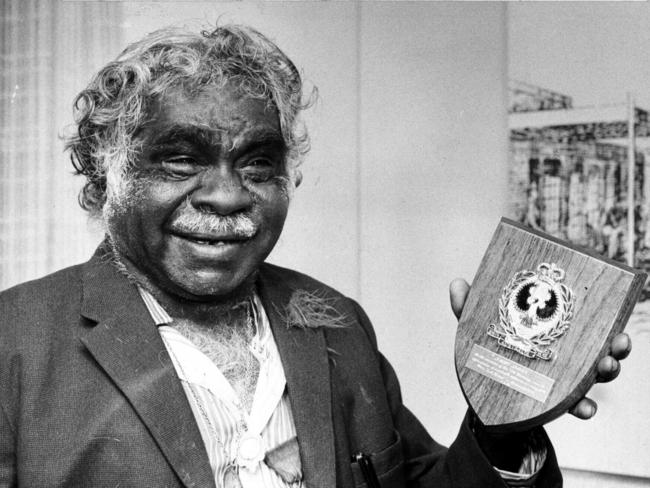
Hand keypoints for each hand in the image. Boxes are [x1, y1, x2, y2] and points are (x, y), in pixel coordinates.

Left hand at [449, 278, 631, 419]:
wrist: (479, 395)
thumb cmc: (485, 352)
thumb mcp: (476, 329)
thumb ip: (467, 308)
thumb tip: (457, 283)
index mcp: (554, 333)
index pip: (585, 324)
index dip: (606, 320)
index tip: (615, 316)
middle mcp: (565, 358)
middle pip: (600, 349)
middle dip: (614, 347)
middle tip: (618, 342)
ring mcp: (562, 381)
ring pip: (594, 377)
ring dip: (606, 372)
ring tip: (606, 367)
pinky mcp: (552, 404)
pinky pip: (574, 407)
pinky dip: (584, 407)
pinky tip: (585, 408)